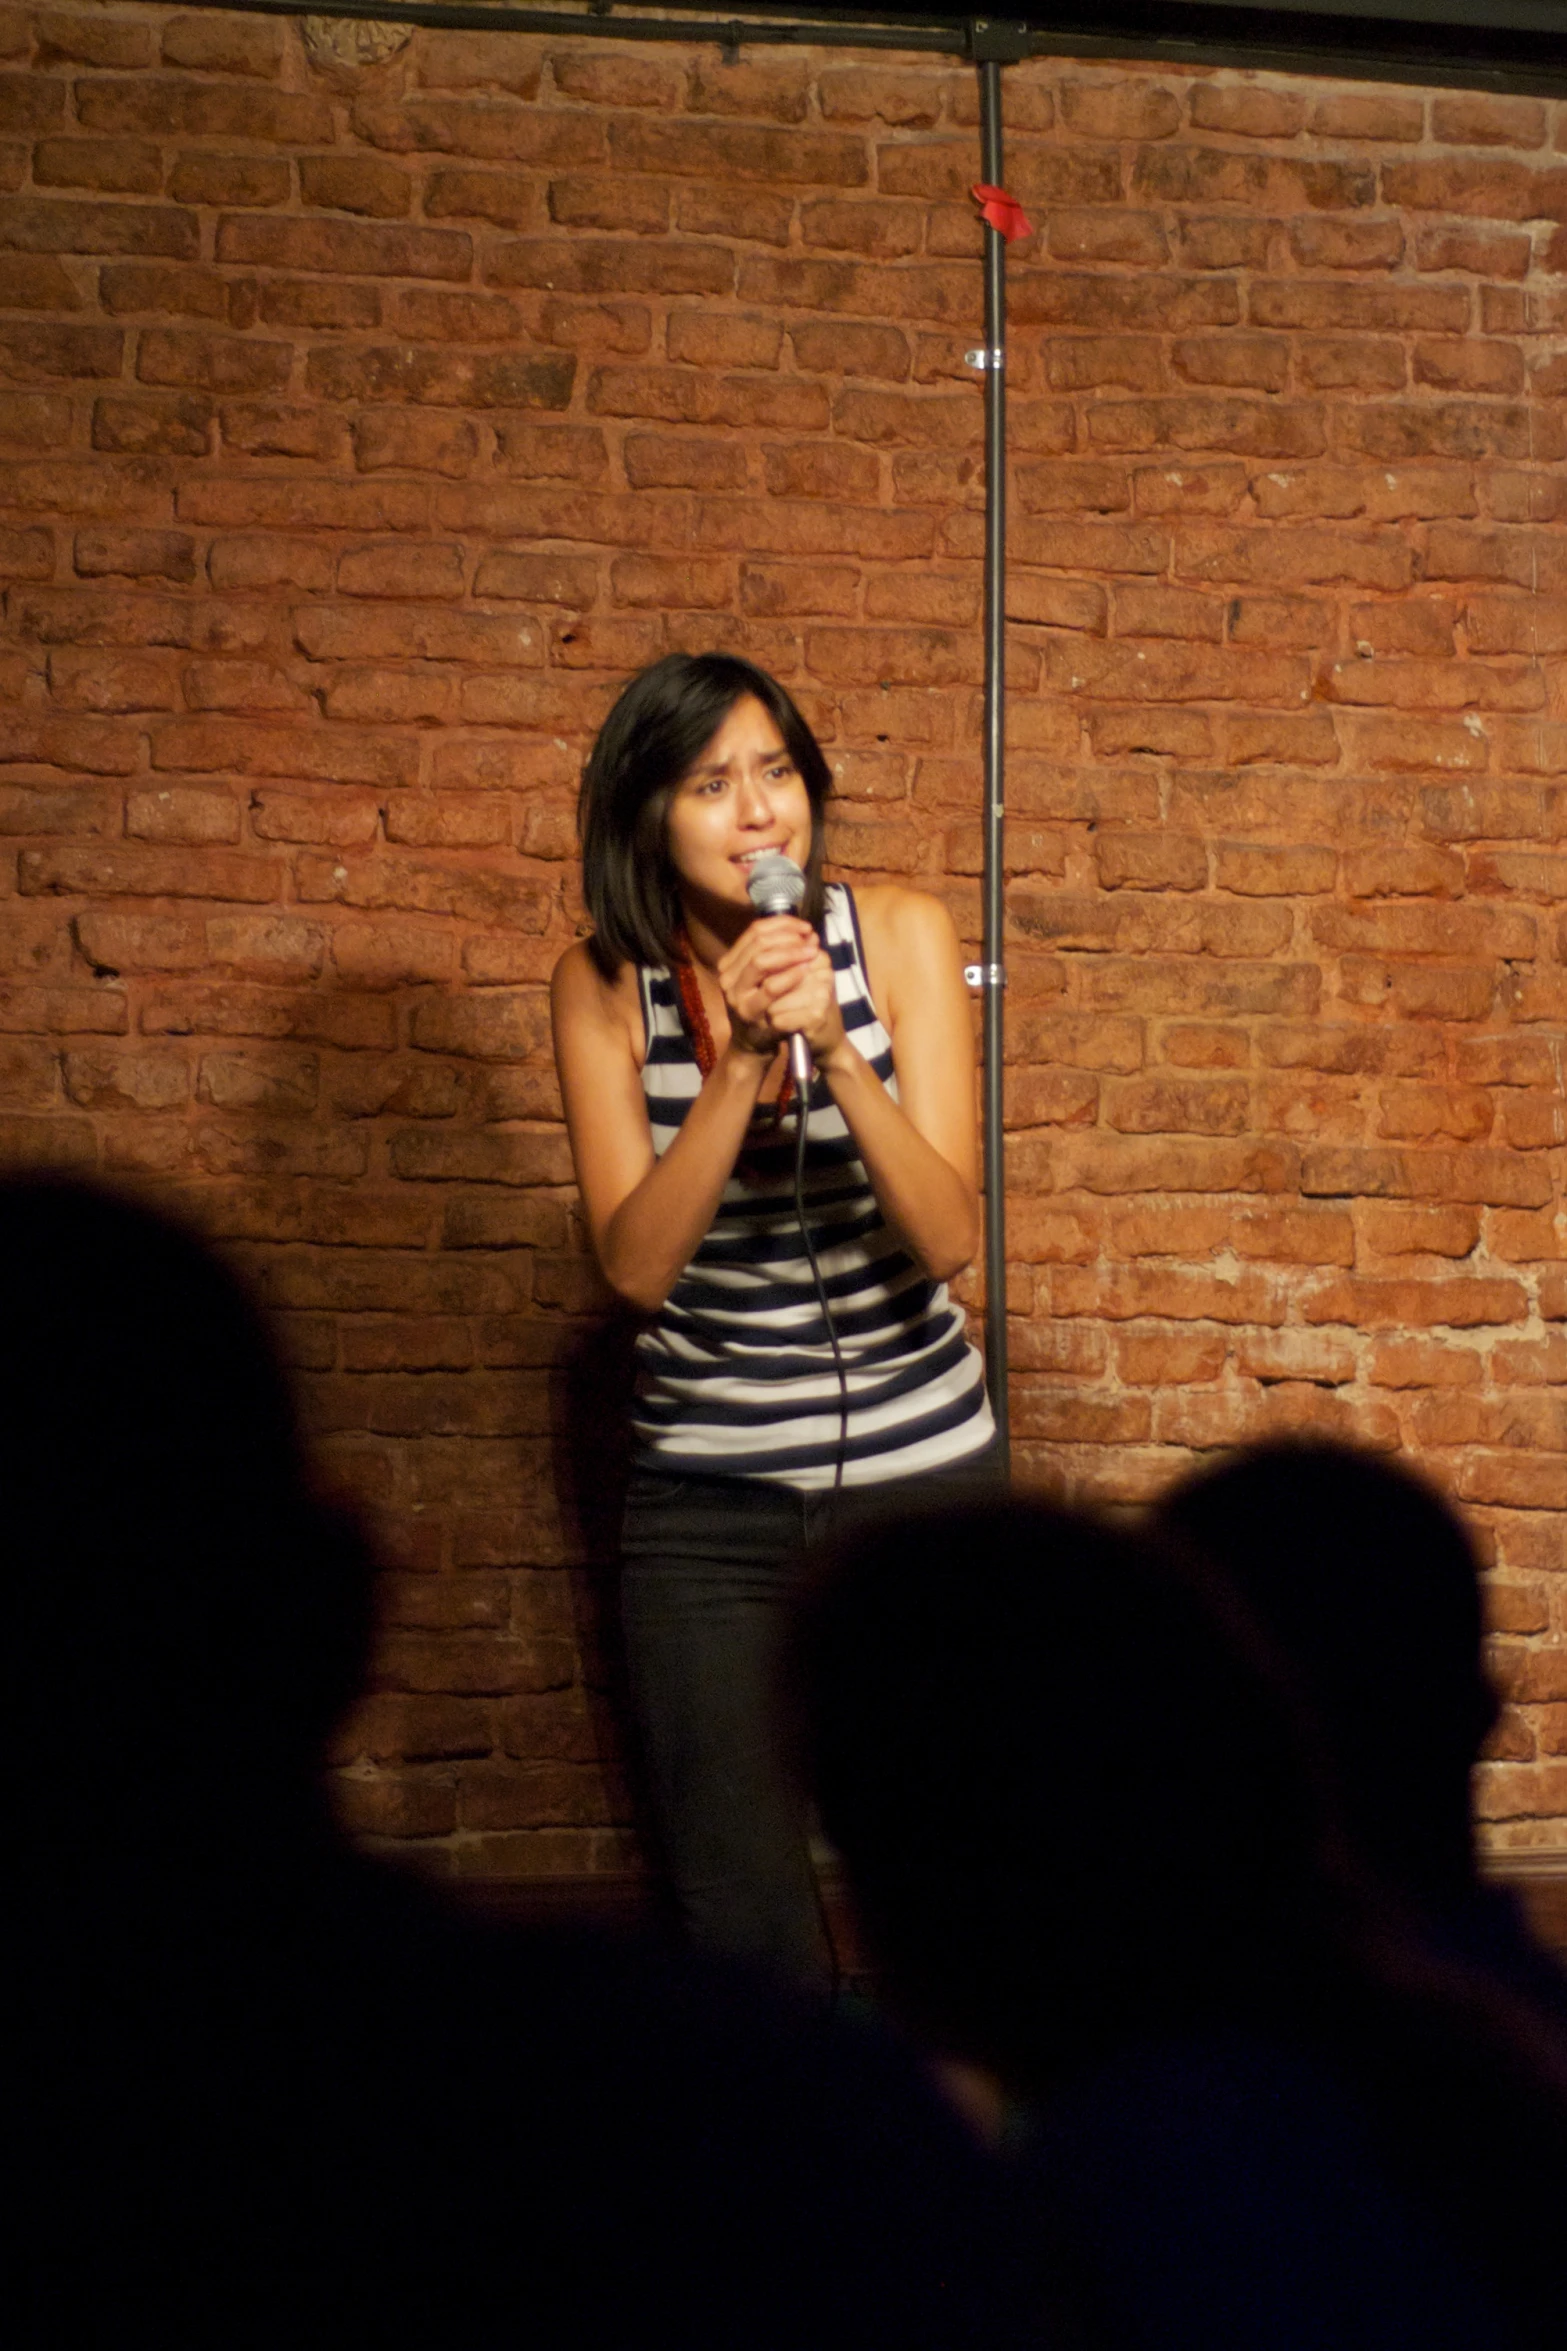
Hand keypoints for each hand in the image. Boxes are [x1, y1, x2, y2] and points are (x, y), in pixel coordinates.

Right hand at [716, 915, 843, 1061]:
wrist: (752, 1044)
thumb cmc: (763, 1006)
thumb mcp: (764, 977)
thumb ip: (777, 954)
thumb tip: (805, 932)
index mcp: (730, 962)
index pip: (755, 930)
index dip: (783, 924)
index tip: (805, 928)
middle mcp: (728, 976)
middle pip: (759, 943)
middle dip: (789, 938)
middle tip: (810, 940)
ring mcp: (736, 995)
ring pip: (761, 961)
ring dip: (790, 954)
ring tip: (811, 953)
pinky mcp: (749, 1012)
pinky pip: (771, 988)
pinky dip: (790, 976)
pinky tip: (805, 971)